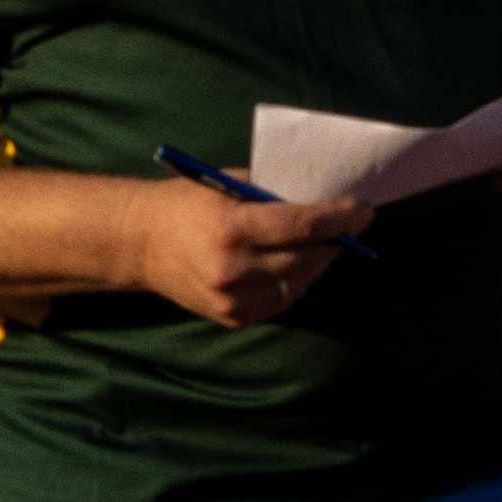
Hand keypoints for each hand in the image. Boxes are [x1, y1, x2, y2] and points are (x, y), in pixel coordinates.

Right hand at [128, 173, 370, 324]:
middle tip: (352, 226)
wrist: (138, 243)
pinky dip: (295, 283)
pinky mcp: (230, 316)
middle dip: (335, 240)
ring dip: (318, 263)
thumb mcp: (226, 185)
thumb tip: (322, 198)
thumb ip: (271, 194)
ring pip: (298, 282)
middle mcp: (233, 267)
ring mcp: (232, 297)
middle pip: (306, 257)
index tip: (363, 210)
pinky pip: (279, 301)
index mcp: (231, 226)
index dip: (340, 217)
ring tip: (328, 245)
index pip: (302, 224)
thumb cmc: (186, 203)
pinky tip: (299, 267)